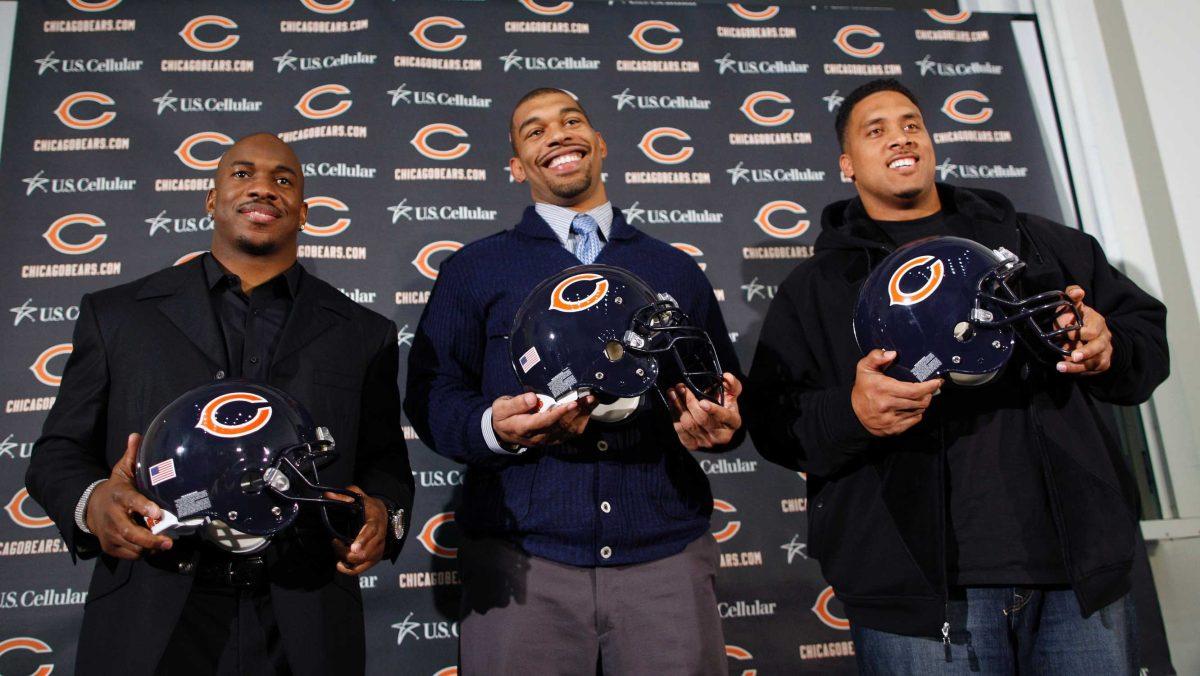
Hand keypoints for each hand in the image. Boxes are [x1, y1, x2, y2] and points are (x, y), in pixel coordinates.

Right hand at [85, 433, 172, 559]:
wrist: (89, 508)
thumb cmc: (115, 489)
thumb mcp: (121, 472)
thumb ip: (131, 457)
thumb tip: (137, 435)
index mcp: (118, 496)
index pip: (130, 501)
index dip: (143, 507)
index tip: (158, 513)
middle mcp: (112, 517)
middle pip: (130, 532)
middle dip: (150, 539)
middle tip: (169, 542)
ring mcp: (109, 534)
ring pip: (132, 546)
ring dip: (149, 547)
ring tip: (165, 543)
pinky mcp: (109, 546)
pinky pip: (129, 554)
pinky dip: (141, 552)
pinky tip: (152, 546)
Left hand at [326, 485, 386, 574]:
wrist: (383, 514)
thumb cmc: (368, 506)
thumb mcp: (358, 496)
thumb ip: (344, 496)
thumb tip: (327, 495)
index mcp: (376, 520)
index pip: (371, 532)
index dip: (362, 541)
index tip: (352, 549)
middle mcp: (380, 536)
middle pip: (365, 552)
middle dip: (346, 552)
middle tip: (334, 542)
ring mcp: (379, 548)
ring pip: (363, 561)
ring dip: (347, 559)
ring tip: (336, 549)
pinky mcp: (376, 557)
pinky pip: (363, 568)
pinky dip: (350, 569)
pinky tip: (340, 564)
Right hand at [492, 392, 597, 447]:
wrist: (502, 432)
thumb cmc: (502, 416)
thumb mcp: (501, 407)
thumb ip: (516, 403)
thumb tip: (532, 398)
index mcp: (524, 428)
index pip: (545, 421)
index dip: (560, 413)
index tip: (572, 402)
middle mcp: (537, 437)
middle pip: (560, 426)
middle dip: (576, 411)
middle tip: (588, 397)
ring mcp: (546, 440)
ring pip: (568, 431)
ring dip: (581, 416)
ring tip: (591, 401)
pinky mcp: (552, 440)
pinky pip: (569, 434)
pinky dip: (580, 423)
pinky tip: (587, 411)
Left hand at [665, 373, 741, 450]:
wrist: (716, 425)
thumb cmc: (724, 407)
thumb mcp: (731, 396)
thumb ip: (732, 385)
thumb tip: (727, 376)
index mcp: (733, 422)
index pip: (724, 416)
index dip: (713, 410)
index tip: (702, 402)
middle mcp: (721, 436)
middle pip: (702, 420)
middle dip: (689, 402)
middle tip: (681, 388)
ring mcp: (707, 442)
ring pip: (689, 424)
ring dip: (678, 407)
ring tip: (672, 392)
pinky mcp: (693, 445)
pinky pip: (680, 431)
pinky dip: (674, 416)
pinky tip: (672, 404)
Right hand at [850, 350, 942, 436]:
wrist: (852, 413)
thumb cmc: (863, 387)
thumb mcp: (864, 367)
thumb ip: (876, 356)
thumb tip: (892, 354)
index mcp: (883, 389)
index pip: (914, 391)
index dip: (929, 387)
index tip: (937, 382)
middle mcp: (887, 405)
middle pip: (920, 402)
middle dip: (928, 395)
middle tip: (929, 389)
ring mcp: (890, 419)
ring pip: (918, 412)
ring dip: (922, 404)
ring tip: (919, 397)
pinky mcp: (892, 429)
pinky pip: (913, 421)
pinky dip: (916, 414)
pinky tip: (911, 408)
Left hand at [1054, 285, 1112, 374]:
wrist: (1090, 335)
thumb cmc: (1078, 319)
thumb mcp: (1074, 306)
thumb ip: (1072, 296)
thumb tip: (1078, 291)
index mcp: (1097, 322)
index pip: (1092, 330)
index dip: (1079, 333)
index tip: (1067, 334)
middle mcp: (1103, 337)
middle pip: (1098, 347)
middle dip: (1085, 352)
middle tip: (1073, 355)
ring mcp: (1104, 351)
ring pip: (1094, 361)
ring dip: (1076, 366)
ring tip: (1060, 367)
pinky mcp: (1101, 363)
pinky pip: (1092, 370)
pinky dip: (1078, 370)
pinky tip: (1066, 369)